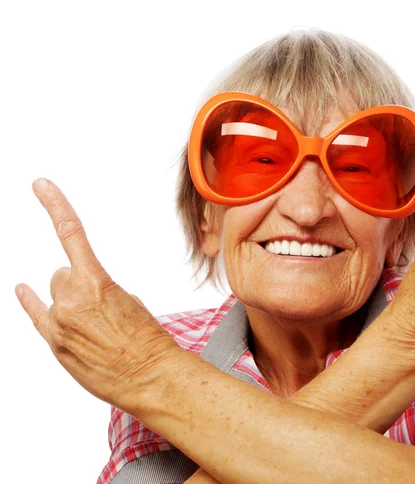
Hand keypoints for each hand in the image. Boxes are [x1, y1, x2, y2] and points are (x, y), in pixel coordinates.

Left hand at [15, 179, 180, 408]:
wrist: (150, 376)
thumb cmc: (149, 341)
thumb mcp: (131, 303)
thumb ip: (103, 289)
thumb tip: (87, 293)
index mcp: (96, 282)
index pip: (70, 233)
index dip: (54, 204)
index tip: (40, 186)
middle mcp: (70, 299)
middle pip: (62, 274)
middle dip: (78, 283)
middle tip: (102, 307)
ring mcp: (58, 322)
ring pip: (55, 296)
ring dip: (70, 302)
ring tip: (95, 326)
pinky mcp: (54, 343)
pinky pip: (35, 313)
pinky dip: (30, 301)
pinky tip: (21, 290)